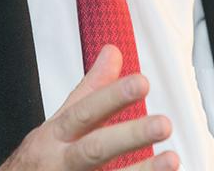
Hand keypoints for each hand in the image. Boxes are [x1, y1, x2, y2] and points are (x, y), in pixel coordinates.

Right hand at [0, 45, 178, 170]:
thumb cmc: (41, 159)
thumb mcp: (59, 121)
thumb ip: (90, 90)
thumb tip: (113, 53)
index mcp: (57, 135)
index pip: (84, 111)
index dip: (111, 97)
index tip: (141, 82)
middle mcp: (62, 162)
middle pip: (94, 149)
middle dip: (129, 136)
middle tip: (163, 124)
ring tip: (172, 160)